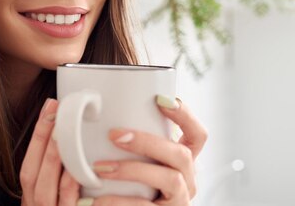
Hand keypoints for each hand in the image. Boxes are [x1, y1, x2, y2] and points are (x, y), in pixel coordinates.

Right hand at [20, 98, 80, 205]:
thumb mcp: (52, 198)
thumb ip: (57, 176)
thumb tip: (70, 138)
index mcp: (30, 198)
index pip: (27, 163)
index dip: (37, 135)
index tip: (49, 107)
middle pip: (31, 171)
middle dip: (42, 139)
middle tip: (56, 111)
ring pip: (45, 185)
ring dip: (54, 157)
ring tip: (64, 132)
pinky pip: (66, 200)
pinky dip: (70, 183)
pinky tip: (77, 166)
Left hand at [90, 96, 207, 204]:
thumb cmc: (131, 189)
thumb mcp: (140, 163)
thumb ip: (133, 145)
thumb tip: (100, 120)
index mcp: (183, 163)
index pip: (197, 135)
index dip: (185, 116)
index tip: (161, 99)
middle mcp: (188, 181)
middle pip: (182, 154)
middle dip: (148, 142)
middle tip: (115, 135)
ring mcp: (180, 201)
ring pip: (170, 179)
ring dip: (133, 170)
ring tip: (101, 168)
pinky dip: (120, 202)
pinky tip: (97, 200)